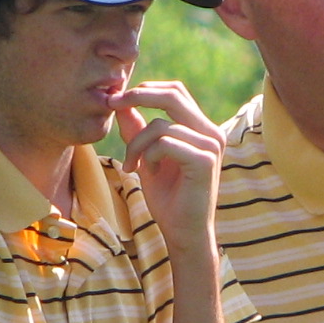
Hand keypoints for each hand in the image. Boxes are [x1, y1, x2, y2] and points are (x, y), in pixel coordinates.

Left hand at [111, 81, 222, 251]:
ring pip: (160, 125)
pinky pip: (164, 143)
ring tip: (132, 165)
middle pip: (173, 95)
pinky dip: (147, 156)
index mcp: (202, 129)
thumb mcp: (146, 158)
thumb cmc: (168, 198)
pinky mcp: (205, 160)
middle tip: (112, 104)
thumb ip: (137, 131)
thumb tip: (121, 103)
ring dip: (136, 144)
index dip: (145, 90)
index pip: (175, 92)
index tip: (116, 99)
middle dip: (138, 96)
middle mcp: (211, 132)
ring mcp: (211, 145)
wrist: (183, 233)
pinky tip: (147, 173)